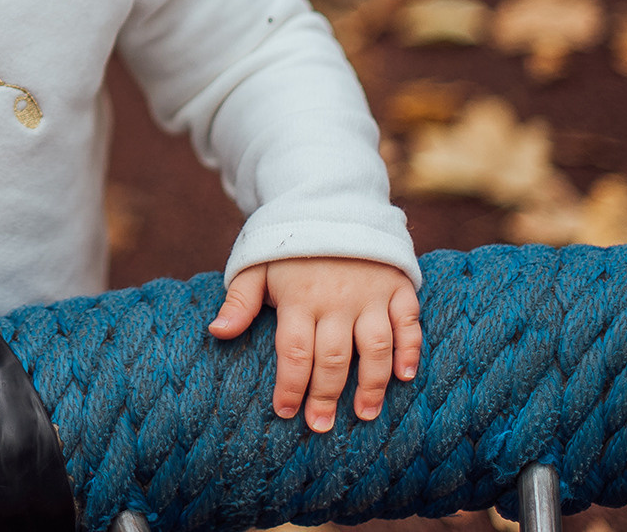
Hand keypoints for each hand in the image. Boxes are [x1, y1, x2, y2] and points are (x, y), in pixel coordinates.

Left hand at [208, 257, 421, 431]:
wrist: (330, 202)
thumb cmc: (288, 245)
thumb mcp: (256, 265)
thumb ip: (240, 301)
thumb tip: (217, 332)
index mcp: (299, 297)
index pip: (295, 351)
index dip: (290, 385)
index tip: (285, 412)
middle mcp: (337, 298)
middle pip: (333, 356)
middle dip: (326, 395)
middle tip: (321, 425)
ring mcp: (370, 292)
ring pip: (375, 345)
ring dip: (372, 383)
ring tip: (364, 414)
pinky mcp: (397, 285)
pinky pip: (408, 320)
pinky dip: (410, 348)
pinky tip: (404, 376)